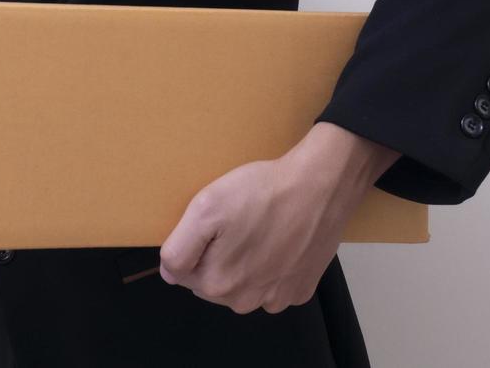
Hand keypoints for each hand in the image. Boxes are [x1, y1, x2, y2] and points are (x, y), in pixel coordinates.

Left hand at [157, 123, 400, 314]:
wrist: (319, 186)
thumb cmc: (260, 193)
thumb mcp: (204, 208)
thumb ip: (179, 248)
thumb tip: (170, 273)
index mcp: (218, 284)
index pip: (183, 271)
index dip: (192, 243)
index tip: (212, 223)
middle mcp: (246, 301)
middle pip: (213, 281)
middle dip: (216, 256)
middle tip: (234, 223)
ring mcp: (277, 298)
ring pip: (243, 286)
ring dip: (243, 265)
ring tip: (257, 230)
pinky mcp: (301, 290)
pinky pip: (273, 285)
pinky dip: (272, 268)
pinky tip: (279, 242)